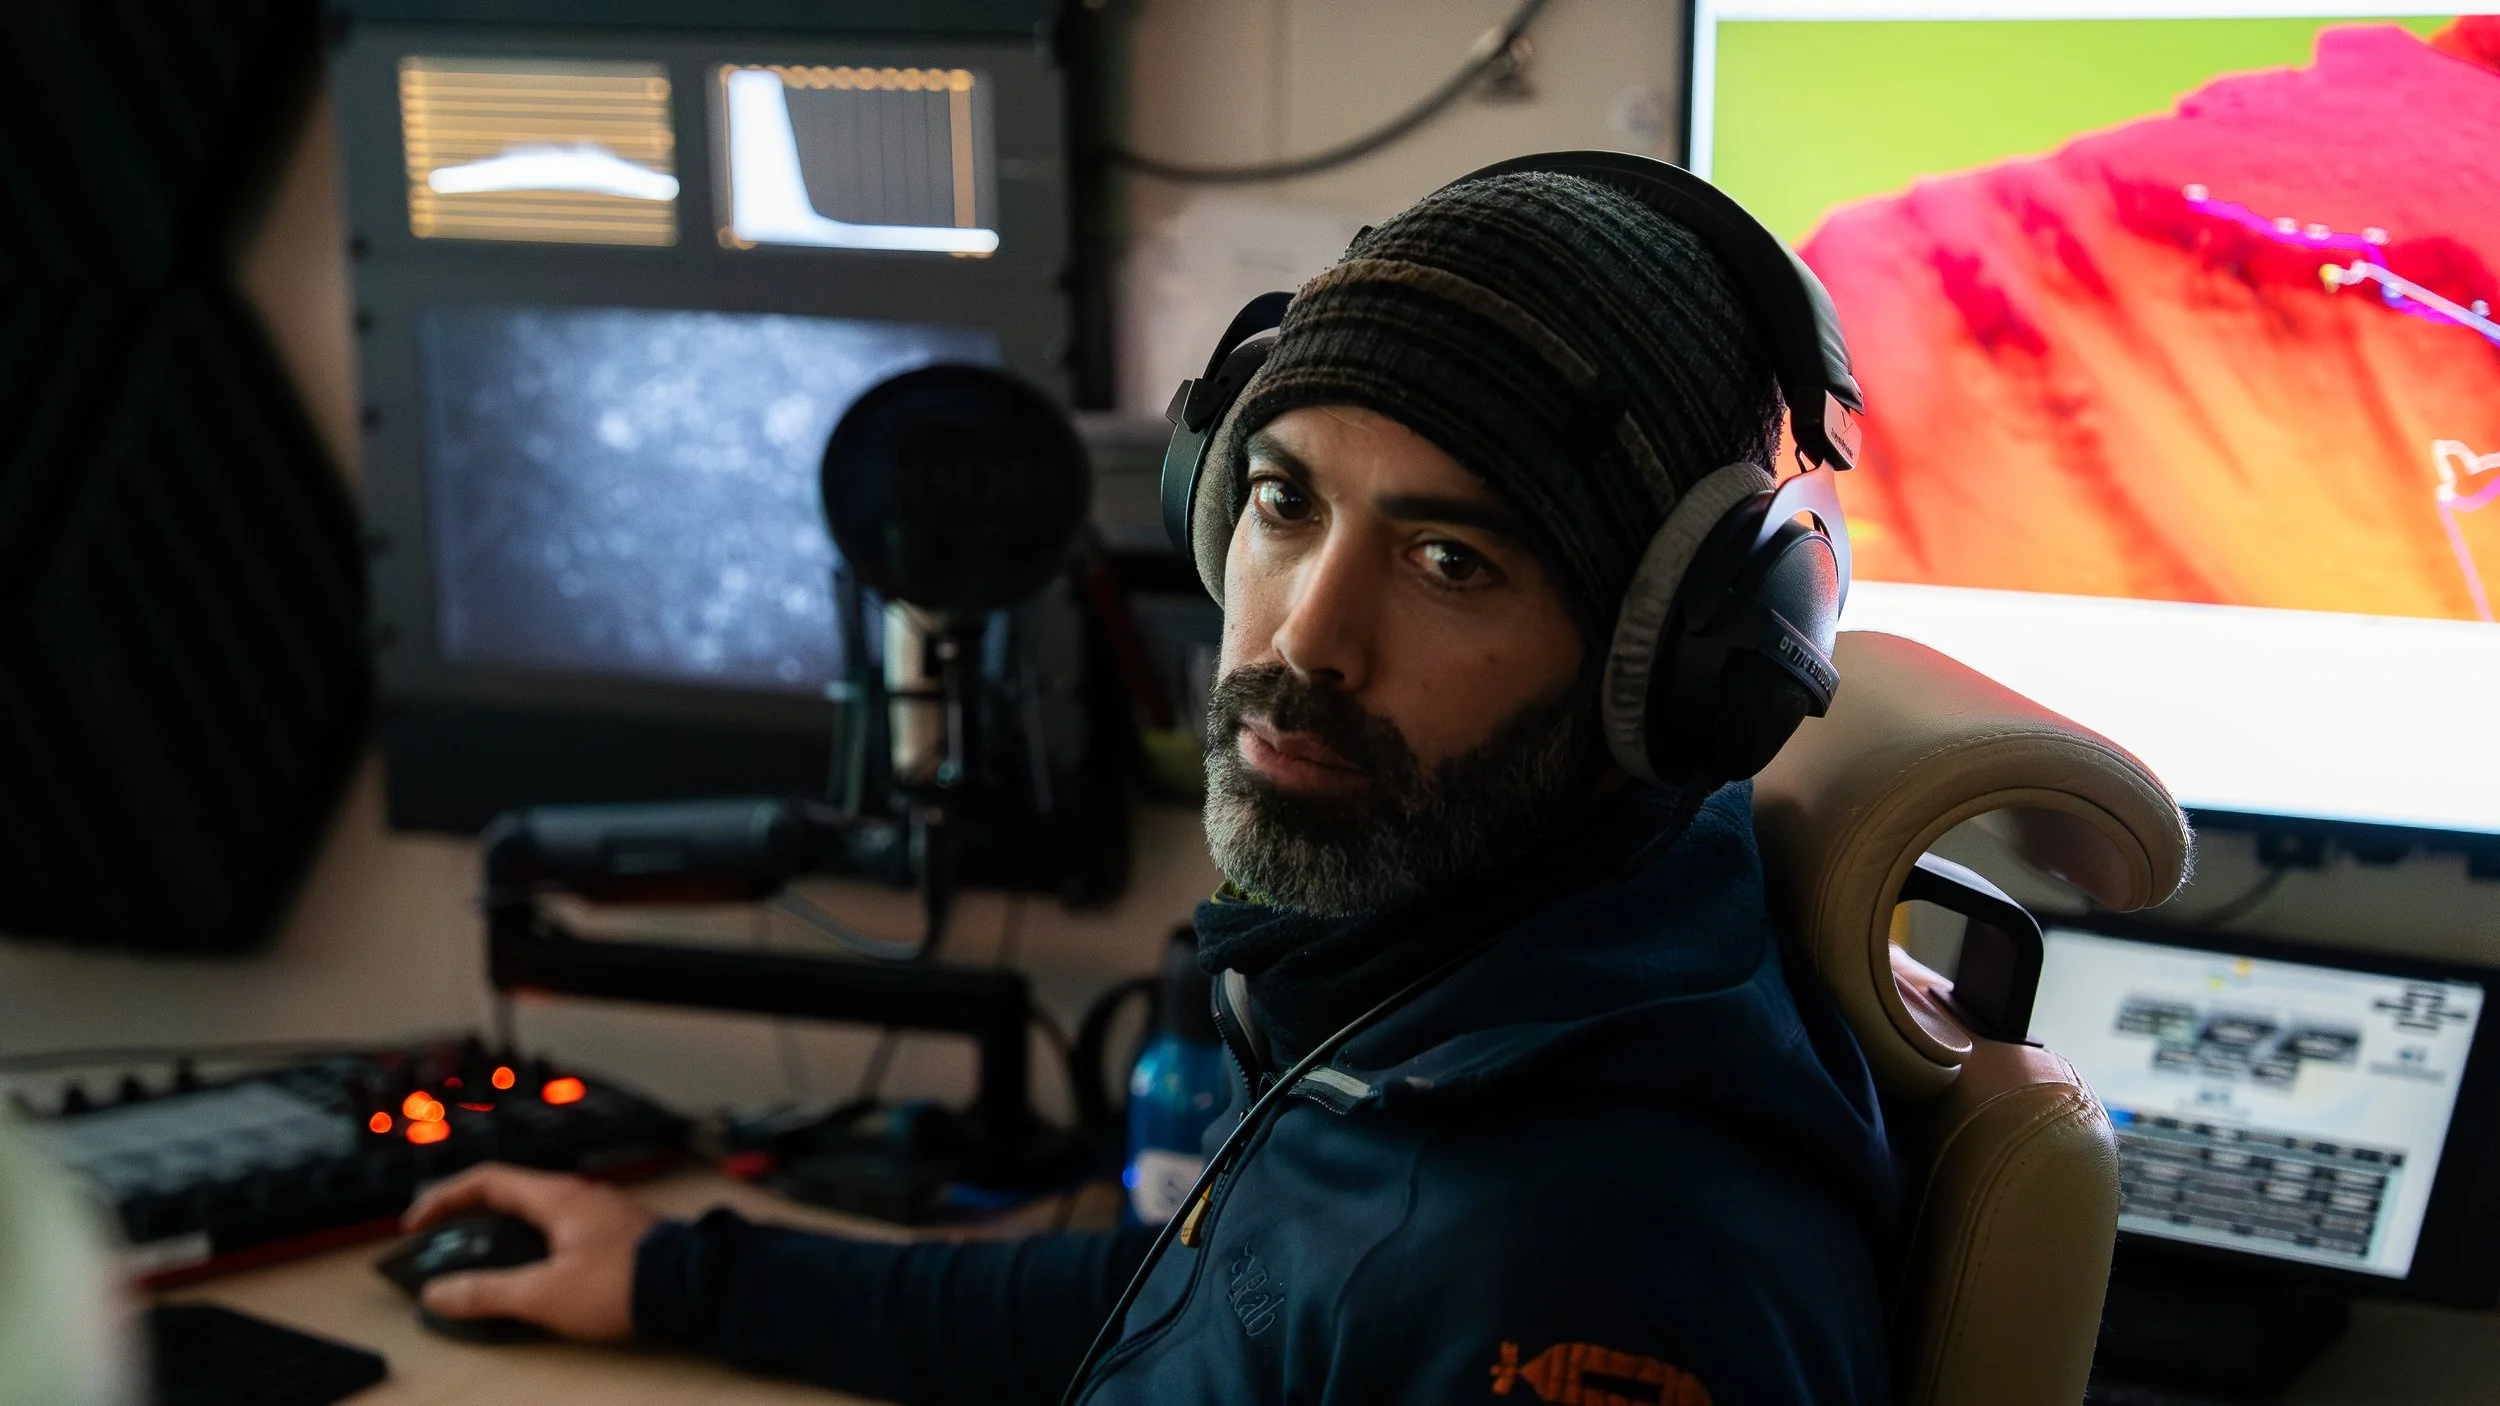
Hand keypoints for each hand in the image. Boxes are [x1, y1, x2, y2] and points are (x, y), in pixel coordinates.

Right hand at [400, 1163, 659, 1341]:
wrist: (694, 1287)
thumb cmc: (624, 1283)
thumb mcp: (544, 1294)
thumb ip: (488, 1293)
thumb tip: (440, 1293)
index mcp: (557, 1197)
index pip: (487, 1181)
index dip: (445, 1198)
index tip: (417, 1223)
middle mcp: (579, 1196)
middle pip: (510, 1195)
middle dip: (470, 1218)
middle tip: (444, 1245)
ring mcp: (601, 1213)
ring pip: (537, 1214)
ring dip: (503, 1234)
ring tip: (481, 1265)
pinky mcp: (617, 1235)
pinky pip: (561, 1230)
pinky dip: (534, 1246)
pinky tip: (533, 1275)